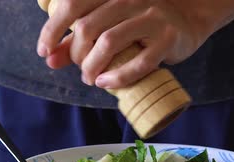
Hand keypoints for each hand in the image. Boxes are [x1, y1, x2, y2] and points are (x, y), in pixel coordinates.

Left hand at [37, 0, 233, 88]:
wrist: (188, 20)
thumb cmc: (142, 22)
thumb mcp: (109, 23)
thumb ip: (79, 38)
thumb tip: (50, 59)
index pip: (72, 4)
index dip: (52, 29)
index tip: (44, 52)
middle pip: (87, 27)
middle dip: (76, 55)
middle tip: (80, 70)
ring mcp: (151, 17)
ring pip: (108, 43)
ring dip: (92, 67)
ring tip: (91, 78)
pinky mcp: (168, 38)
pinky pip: (138, 62)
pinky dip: (117, 77)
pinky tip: (106, 83)